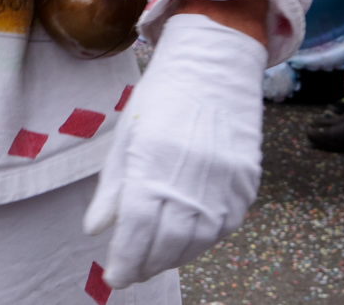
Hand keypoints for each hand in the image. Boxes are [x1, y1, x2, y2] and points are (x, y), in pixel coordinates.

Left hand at [84, 13, 264, 287]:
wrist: (213, 66)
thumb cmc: (161, 97)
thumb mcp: (126, 136)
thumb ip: (112, 188)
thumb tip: (96, 231)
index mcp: (153, 164)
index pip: (137, 229)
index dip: (125, 260)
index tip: (114, 278)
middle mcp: (191, 179)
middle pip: (169, 243)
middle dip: (147, 264)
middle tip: (132, 272)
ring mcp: (224, 184)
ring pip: (199, 241)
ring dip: (174, 257)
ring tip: (154, 259)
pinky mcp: (246, 184)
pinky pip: (223, 226)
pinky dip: (202, 240)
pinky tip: (185, 239)